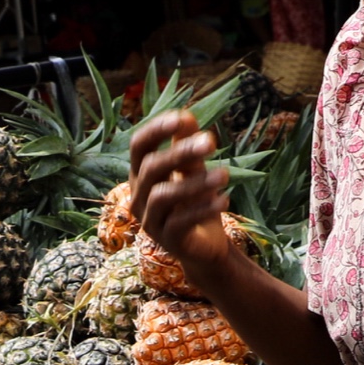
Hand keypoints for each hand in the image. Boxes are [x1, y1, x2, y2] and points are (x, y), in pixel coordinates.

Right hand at [129, 110, 233, 287]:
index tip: (181, 118)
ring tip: (224, 175)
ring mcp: (150, 220)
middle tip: (211, 142)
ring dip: (196, 183)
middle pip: (151, 168)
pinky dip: (203, 209)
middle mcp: (138, 196)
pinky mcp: (167, 241)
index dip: (156, 130)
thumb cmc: (195, 204)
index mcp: (141, 174)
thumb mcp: (194, 171)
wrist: (204, 248)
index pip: (139, 146)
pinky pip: (180, 222)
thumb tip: (186, 116)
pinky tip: (224, 200)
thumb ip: (190, 148)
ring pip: (163, 196)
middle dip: (180, 152)